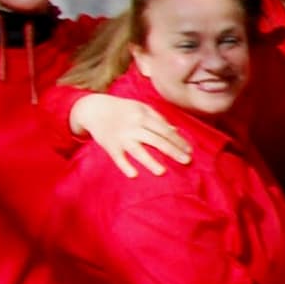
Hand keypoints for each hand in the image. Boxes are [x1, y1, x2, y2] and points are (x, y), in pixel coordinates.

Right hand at [67, 91, 192, 172]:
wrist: (94, 108)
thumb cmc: (123, 109)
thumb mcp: (141, 108)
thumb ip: (158, 118)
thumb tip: (176, 131)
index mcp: (143, 116)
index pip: (165, 130)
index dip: (178, 140)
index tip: (189, 150)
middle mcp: (134, 127)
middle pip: (156, 140)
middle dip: (172, 151)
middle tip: (187, 161)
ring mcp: (121, 137)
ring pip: (138, 151)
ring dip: (150, 161)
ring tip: (162, 172)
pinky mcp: (110, 146)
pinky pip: (118, 158)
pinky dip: (125, 166)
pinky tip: (134, 175)